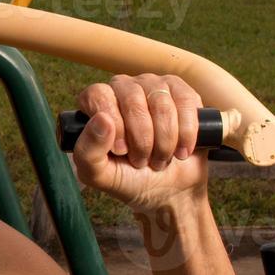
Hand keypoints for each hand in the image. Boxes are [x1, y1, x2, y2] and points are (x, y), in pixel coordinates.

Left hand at [72, 73, 207, 212]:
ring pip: (161, 104)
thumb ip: (88, 151)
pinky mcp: (181, 91)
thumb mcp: (99, 174)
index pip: (99, 96)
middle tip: (142, 161)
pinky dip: (186, 133)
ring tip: (160, 158)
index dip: (114, 126)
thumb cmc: (128, 178)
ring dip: (164, 141)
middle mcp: (122, 87)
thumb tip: (101, 119)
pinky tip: (181, 150)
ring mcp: (152, 85)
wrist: (168, 189)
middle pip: (132, 101)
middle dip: (142, 140)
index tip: (122, 151)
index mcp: (95, 102)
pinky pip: (186, 102)